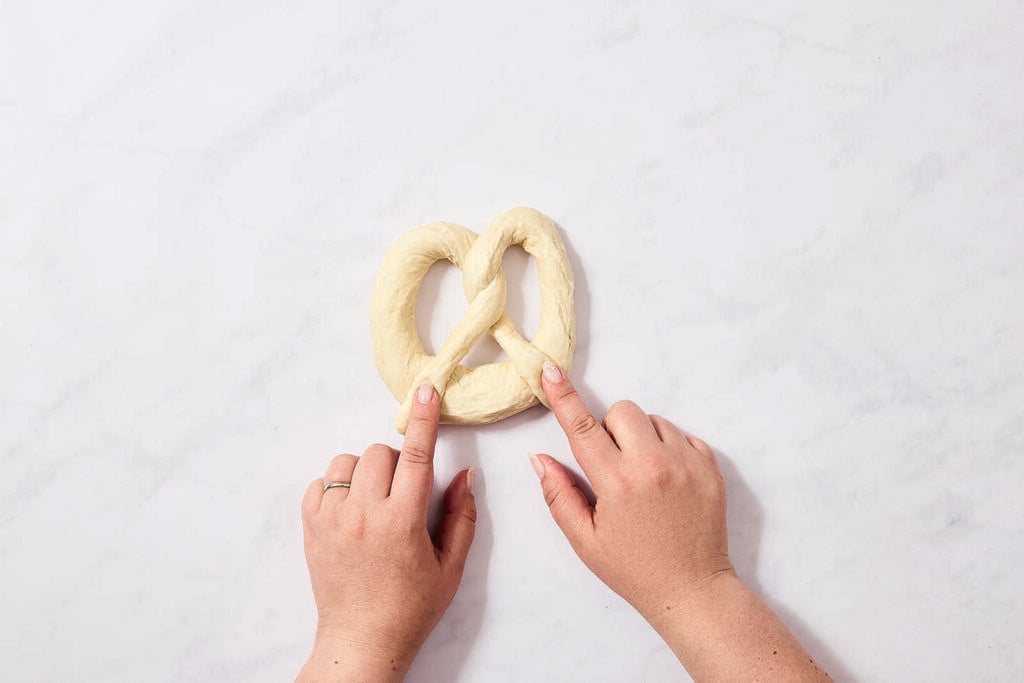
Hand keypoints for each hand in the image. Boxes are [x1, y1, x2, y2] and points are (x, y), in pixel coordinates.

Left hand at [297, 384, 475, 682]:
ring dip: (366, 471)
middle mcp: (364, 515)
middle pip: (380, 452)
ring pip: (348, 462)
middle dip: (396, 462)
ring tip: (375, 502)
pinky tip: (351, 511)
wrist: (361, 641)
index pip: (416, 456)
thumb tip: (465, 475)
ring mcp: (332, 520)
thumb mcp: (450, 567)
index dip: (423, 419)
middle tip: (403, 493)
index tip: (426, 390)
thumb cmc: (411, 608)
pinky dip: (337, 487)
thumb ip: (461, 516)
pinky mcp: (310, 527)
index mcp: (402, 522)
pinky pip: (321, 482)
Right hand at [532, 363, 829, 680]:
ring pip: (654, 420)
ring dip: (643, 438)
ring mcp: (686, 463)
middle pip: (623, 411)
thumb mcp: (585, 540)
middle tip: (614, 465)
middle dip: (612, 429)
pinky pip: (683, 435)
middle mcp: (653, 465)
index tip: (551, 370)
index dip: (563, 396)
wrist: (693, 590)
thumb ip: (559, 495)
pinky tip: (668, 481)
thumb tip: (539, 458)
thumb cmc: (633, 569)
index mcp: (617, 483)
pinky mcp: (710, 467)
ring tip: (645, 477)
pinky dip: (671, 448)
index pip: (583, 428)